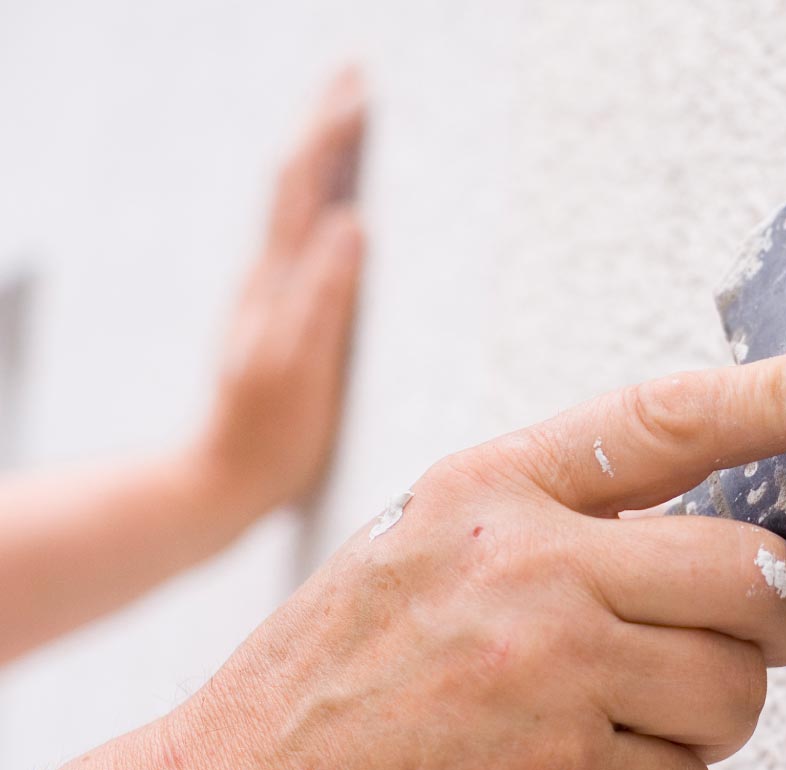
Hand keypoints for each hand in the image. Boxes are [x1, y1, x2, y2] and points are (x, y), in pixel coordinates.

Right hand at [163, 340, 785, 769]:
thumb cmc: (345, 668)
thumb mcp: (436, 542)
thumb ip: (567, 514)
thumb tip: (727, 520)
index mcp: (492, 487)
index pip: (671, 418)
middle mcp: (527, 565)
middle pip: (754, 574)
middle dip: (770, 619)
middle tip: (737, 634)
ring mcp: (545, 674)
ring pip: (736, 689)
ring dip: (704, 715)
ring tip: (612, 716)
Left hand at [196, 68, 365, 514]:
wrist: (222, 479)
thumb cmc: (267, 433)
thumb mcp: (297, 367)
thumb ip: (321, 296)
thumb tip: (351, 221)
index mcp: (278, 281)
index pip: (303, 186)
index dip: (329, 132)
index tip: (361, 89)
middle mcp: (271, 276)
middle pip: (296, 179)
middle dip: (324, 123)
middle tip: (356, 75)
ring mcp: (274, 294)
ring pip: (298, 203)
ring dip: (322, 152)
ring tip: (350, 118)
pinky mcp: (286, 315)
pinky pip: (306, 235)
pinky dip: (324, 196)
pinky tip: (341, 200)